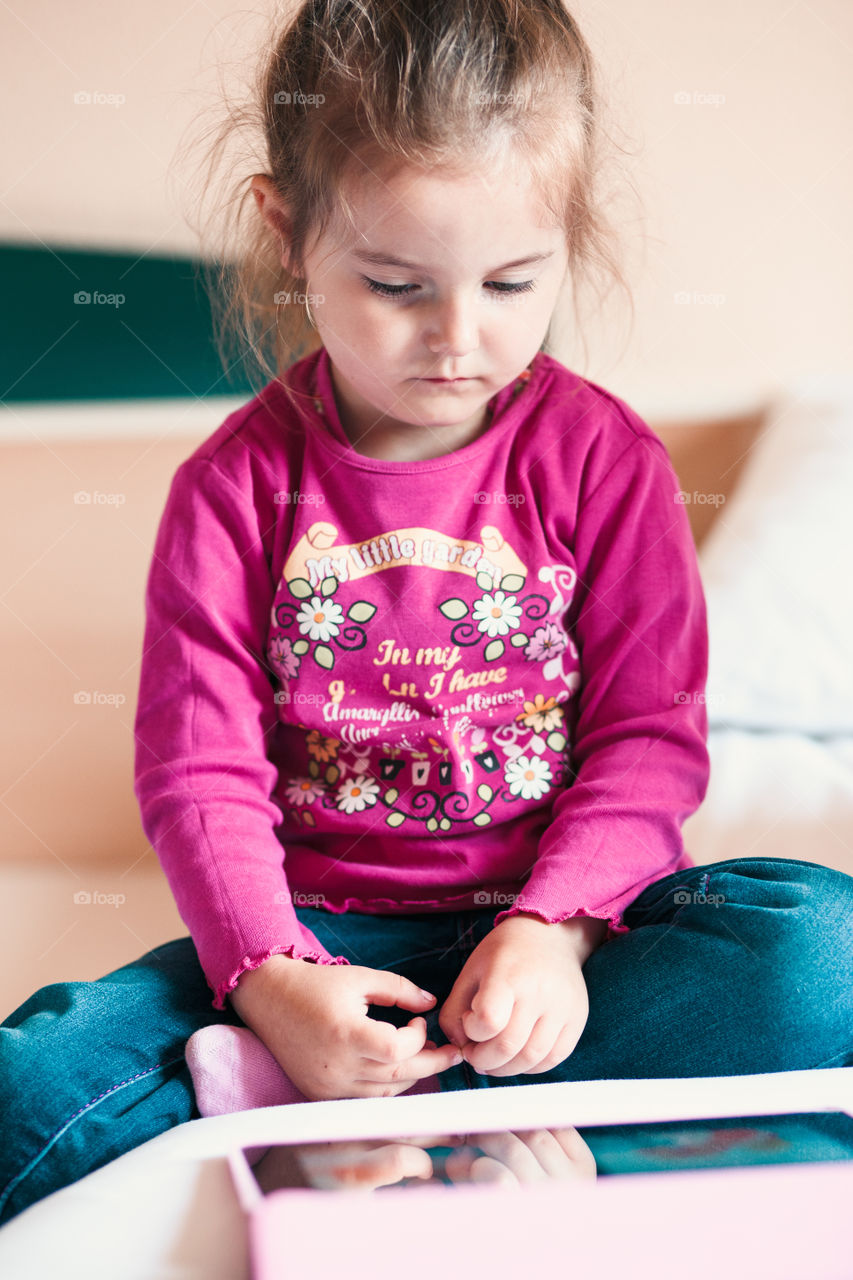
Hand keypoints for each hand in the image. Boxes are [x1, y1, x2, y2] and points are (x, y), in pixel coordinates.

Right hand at [229, 955, 461, 1101]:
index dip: (418, 1039)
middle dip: (431, 1065)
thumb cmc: (315, 985)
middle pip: (398, 1076)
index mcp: (346, 1034)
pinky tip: (397, 1071)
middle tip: (452, 1053)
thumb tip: (431, 1002)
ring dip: (410, 1078)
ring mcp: (326, 1086)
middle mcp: (336, 1066)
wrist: (269, 998)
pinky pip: (364, 1100)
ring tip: (425, 1059)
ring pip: (384, 1094)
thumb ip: (399, 989)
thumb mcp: (360, 977)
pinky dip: (385, 1088)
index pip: (397, 1051)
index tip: (419, 1021)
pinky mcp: (319, 1094)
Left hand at [438, 914, 598, 1076]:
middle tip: (474, 1055)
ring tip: (494, 1060)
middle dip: (482, 1060)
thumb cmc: (505, 953)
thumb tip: (457, 1045)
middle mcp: (540, 991)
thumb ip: (455, 1009)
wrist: (551, 935)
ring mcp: (562, 1007)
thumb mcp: (472, 970)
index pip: (488, 1021)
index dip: (471, 1032)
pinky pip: (554, 1058)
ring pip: (531, 1059)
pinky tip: (517, 1057)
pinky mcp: (577, 1019)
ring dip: (505, 1069)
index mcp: (509, 974)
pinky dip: (531, 1067)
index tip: (469, 1022)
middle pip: (507, 1046)